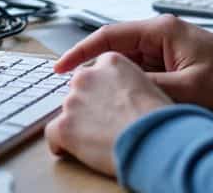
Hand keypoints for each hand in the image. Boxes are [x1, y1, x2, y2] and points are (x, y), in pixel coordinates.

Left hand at [45, 52, 171, 176]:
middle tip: (106, 123)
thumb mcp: (150, 86)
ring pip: (67, 111)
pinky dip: (60, 143)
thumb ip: (129, 84)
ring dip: (79, 124)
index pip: (97, 71)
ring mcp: (74, 100)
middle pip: (79, 89)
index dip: (103, 89)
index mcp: (112, 62)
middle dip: (89, 105)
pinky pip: (52, 133)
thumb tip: (123, 98)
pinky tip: (70, 149)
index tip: (107, 101)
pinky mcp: (65, 125)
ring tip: (99, 140)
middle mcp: (88, 76)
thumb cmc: (160, 118)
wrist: (155, 139)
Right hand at [53, 14, 212, 110]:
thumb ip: (151, 87)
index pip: (109, 36)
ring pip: (125, 58)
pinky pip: (140, 66)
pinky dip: (128, 80)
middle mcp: (160, 32)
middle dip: (93, 67)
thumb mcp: (188, 88)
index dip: (81, 52)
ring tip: (95, 96)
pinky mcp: (169, 56)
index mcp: (161, 30)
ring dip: (111, 76)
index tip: (61, 67)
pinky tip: (121, 96)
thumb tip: (118, 91)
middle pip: (113, 47)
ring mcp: (164, 44)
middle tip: (74, 89)